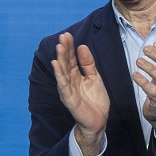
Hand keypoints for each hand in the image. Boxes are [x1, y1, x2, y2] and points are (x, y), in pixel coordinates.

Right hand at [51, 32, 109, 154]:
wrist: (99, 121)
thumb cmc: (95, 100)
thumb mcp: (94, 78)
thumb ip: (88, 64)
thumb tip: (82, 46)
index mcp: (76, 75)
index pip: (71, 58)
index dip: (70, 47)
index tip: (68, 34)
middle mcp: (70, 81)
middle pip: (66, 63)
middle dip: (64, 49)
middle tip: (63, 36)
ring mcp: (68, 90)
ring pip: (63, 72)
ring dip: (60, 59)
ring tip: (59, 47)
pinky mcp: (69, 99)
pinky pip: (63, 85)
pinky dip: (59, 75)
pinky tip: (56, 64)